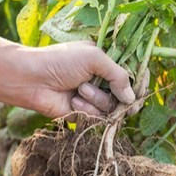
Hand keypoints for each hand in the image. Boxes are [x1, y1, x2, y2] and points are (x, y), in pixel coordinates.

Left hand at [0, 37, 134, 117]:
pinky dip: (87, 109)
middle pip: (126, 95)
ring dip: (98, 99)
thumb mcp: (94, 58)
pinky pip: (98, 117)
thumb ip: (118, 75)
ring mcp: (94, 98)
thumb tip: (131, 98)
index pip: (131, 74)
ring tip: (80, 89)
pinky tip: (73, 101)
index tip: (142, 87)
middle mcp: (102, 81)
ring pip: (112, 107)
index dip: (139, 82)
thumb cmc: (60, 61)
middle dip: (123, 98)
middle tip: (124, 103)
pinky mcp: (85, 113)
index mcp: (105, 63)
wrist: (32, 79)